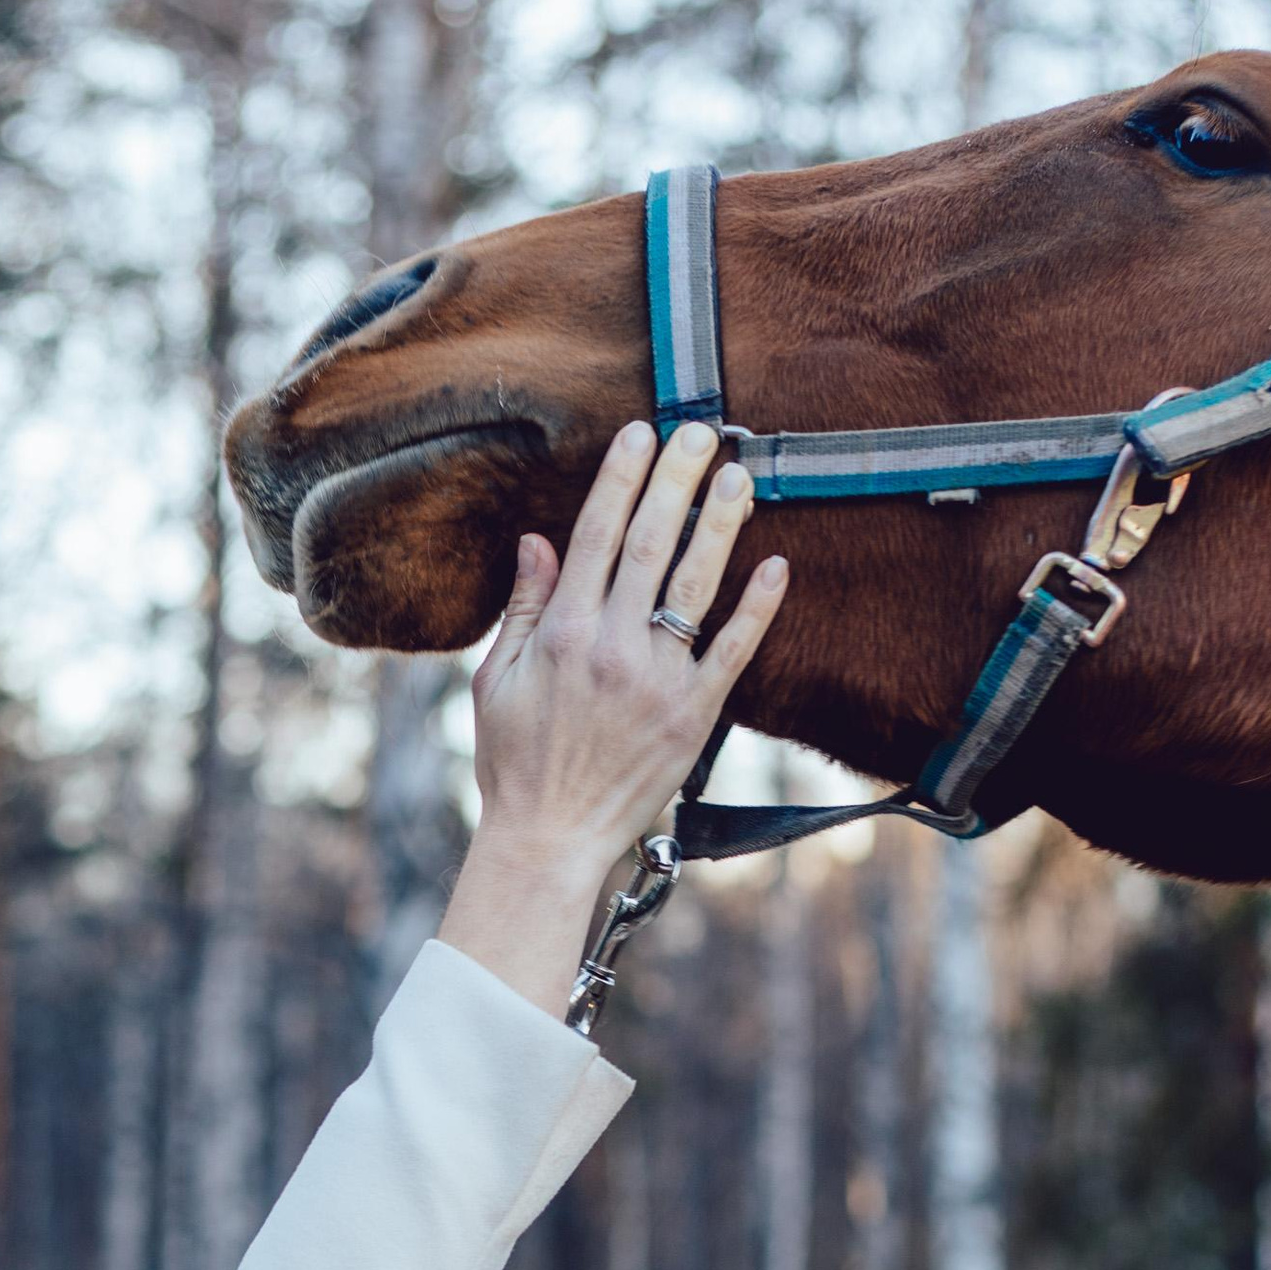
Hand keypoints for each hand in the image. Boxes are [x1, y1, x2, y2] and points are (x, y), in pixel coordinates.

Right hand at [437, 423, 787, 1020]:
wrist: (549, 838)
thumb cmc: (515, 762)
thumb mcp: (494, 680)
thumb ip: (523, 607)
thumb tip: (536, 540)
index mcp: (561, 632)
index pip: (595, 535)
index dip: (622, 479)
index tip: (641, 435)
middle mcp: (611, 646)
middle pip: (651, 544)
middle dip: (676, 480)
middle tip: (700, 431)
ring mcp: (657, 680)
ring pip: (697, 584)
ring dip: (721, 523)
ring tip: (740, 475)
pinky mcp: (694, 716)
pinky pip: (733, 651)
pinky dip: (757, 608)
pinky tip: (775, 565)